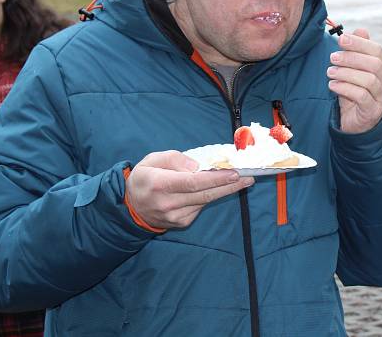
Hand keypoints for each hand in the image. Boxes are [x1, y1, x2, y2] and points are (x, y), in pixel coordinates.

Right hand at [126, 151, 254, 229]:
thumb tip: (196, 166)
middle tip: (249, 177)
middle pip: (205, 194)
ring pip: (205, 201)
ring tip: (242, 179)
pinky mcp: (181, 223)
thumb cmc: (144, 178)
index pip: (193, 182)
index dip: (215, 179)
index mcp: (159, 184)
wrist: (132, 207)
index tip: (234, 173)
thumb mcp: (152, 160)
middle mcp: (168, 203)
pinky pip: (200, 206)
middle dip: (230, 185)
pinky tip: (217, 188)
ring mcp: (175, 216)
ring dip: (224, 190)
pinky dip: (210, 196)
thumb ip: (174, 159)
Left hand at [327, 28, 381, 133]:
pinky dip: (345, 88)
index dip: (359, 43)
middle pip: (374, 64)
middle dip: (351, 58)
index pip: (377, 50)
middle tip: (333, 57)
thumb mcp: (354, 69)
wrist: (354, 122)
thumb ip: (358, 50)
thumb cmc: (354, 91)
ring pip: (369, 80)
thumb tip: (361, 30)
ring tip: (330, 72)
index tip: (341, 39)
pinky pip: (362, 96)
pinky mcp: (373, 111)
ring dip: (346, 73)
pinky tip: (333, 85)